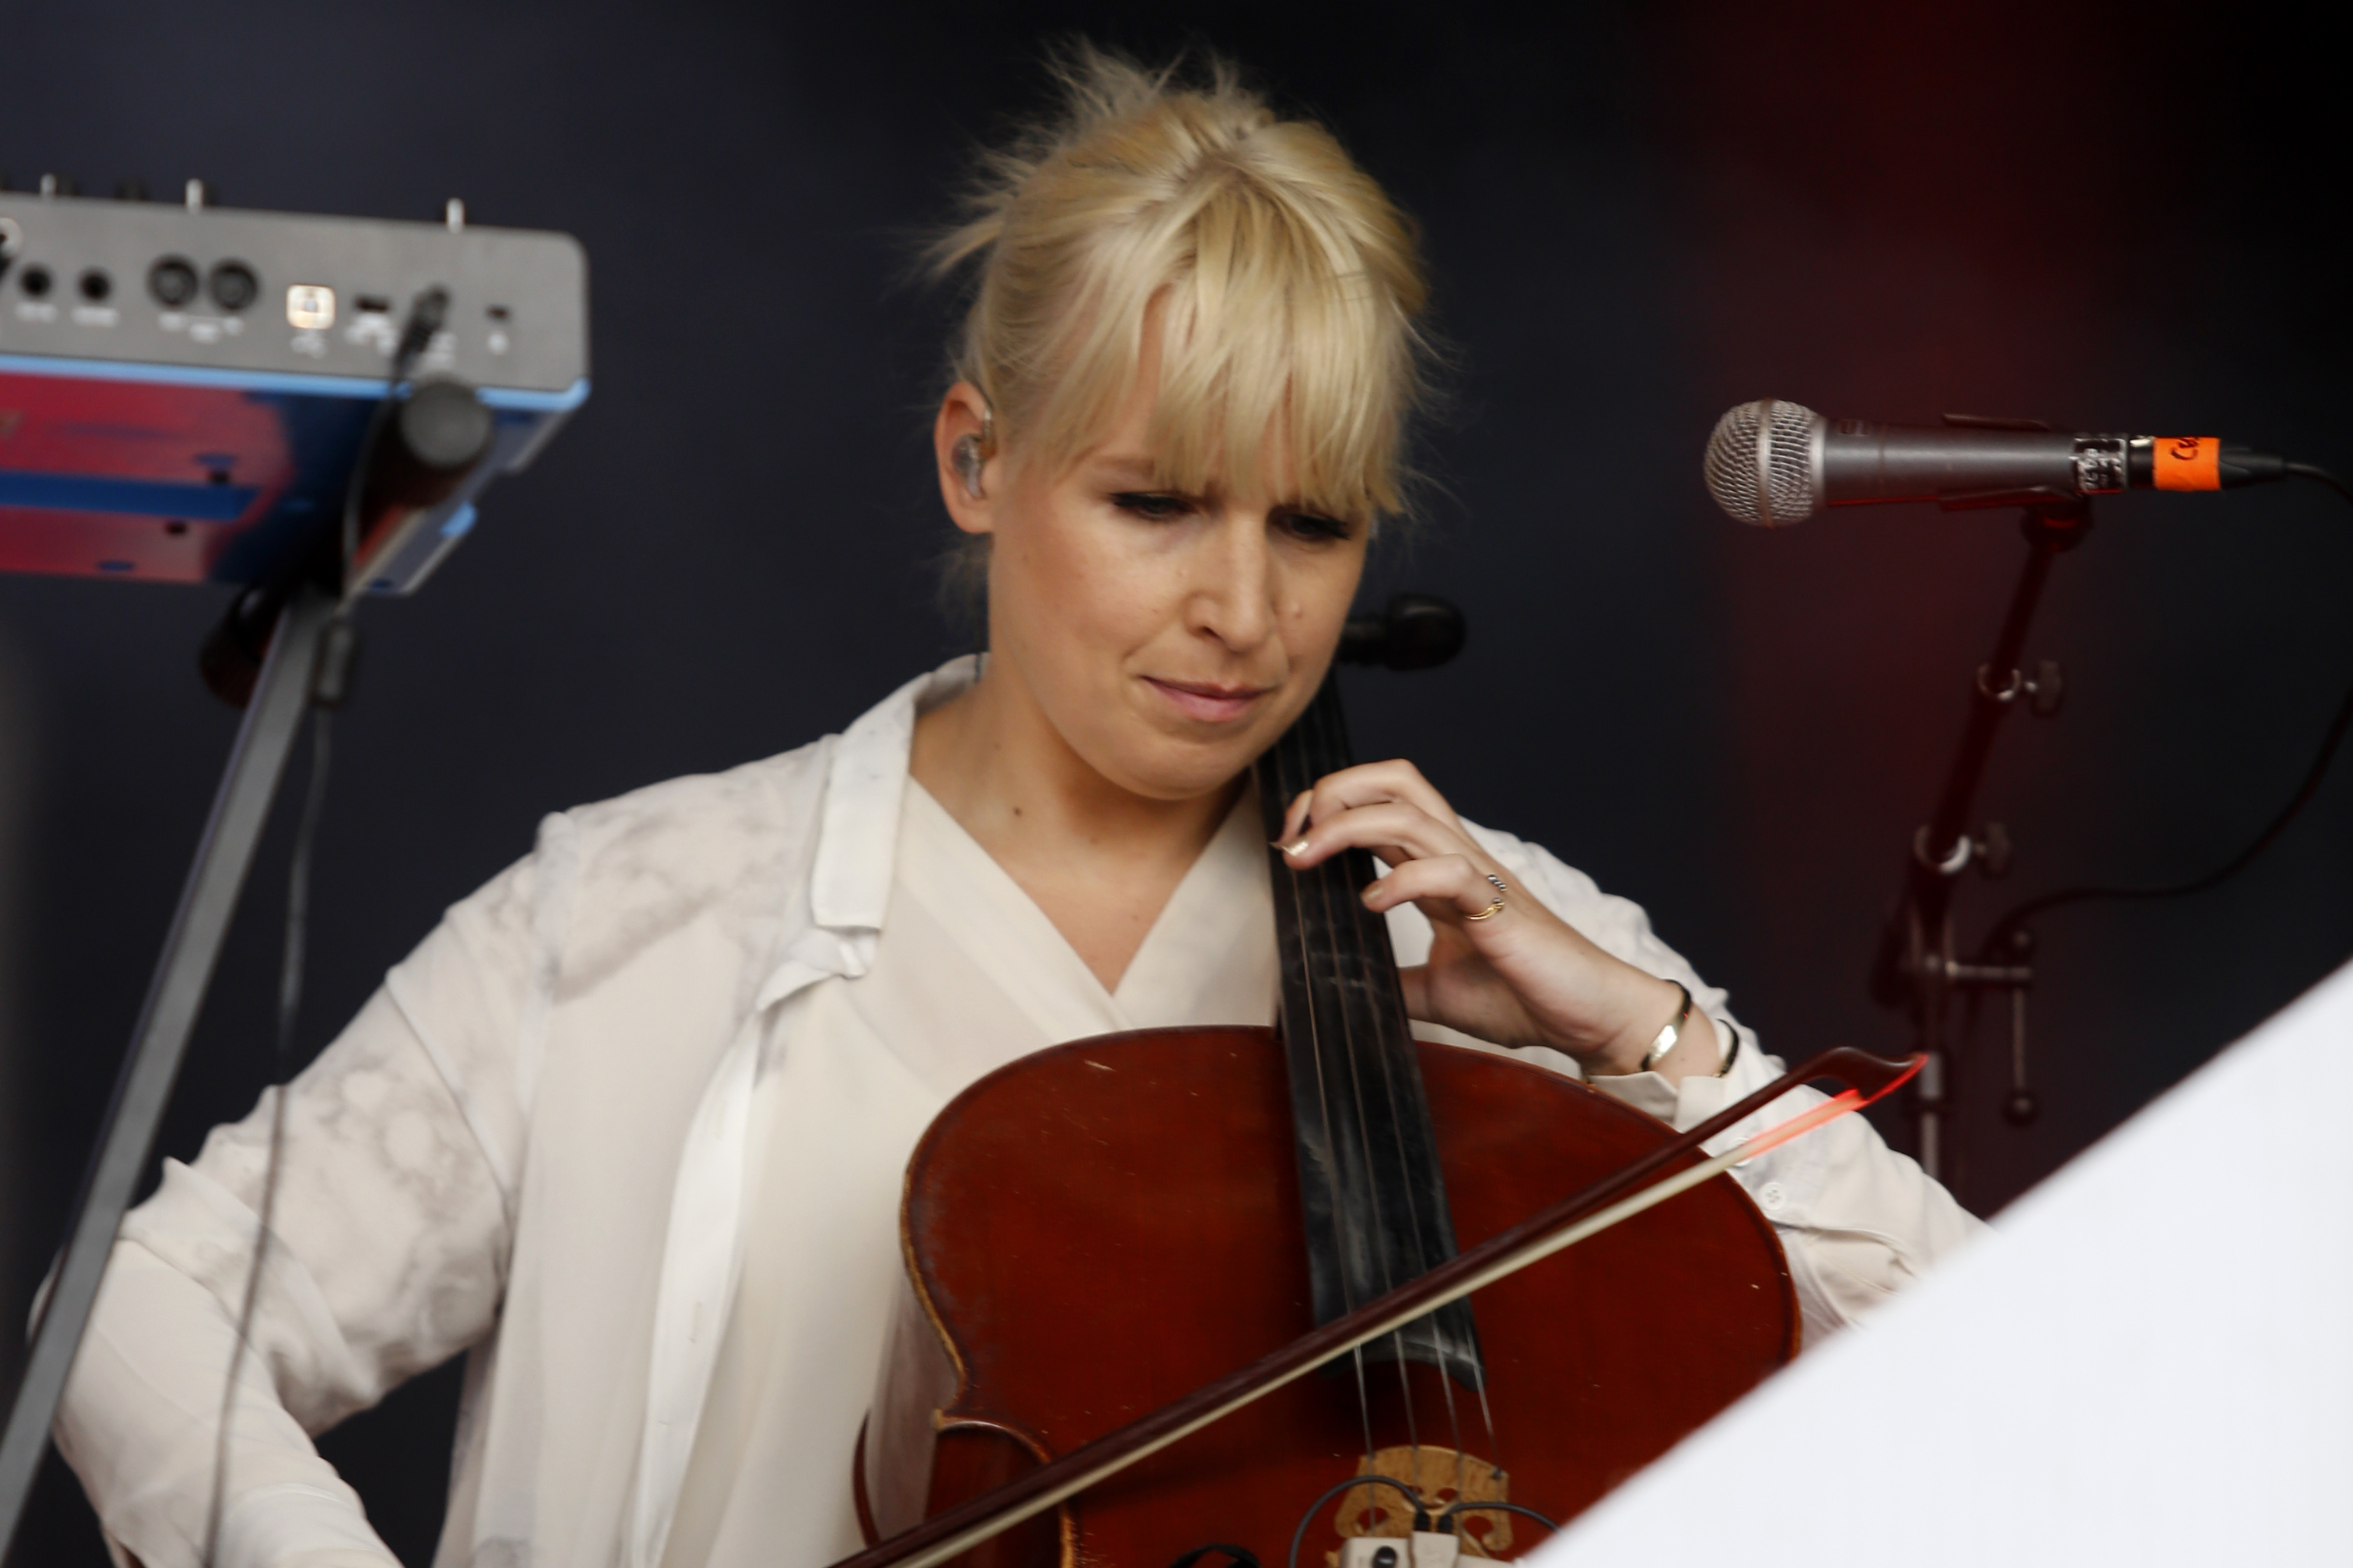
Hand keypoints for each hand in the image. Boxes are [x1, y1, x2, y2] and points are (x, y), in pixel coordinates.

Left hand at [1275, 760, 1718, 1080]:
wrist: (1587, 1017)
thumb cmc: (1523, 996)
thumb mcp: (1435, 991)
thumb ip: (1394, 978)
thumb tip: (1347, 986)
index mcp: (1442, 868)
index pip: (1382, 802)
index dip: (1329, 808)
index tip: (1291, 846)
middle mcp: (1458, 857)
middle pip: (1396, 780)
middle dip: (1334, 792)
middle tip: (1294, 838)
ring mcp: (1480, 876)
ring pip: (1409, 813)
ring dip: (1345, 827)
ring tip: (1307, 859)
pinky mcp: (1498, 907)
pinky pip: (1446, 870)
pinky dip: (1399, 879)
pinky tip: (1370, 905)